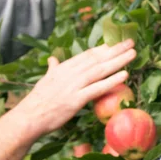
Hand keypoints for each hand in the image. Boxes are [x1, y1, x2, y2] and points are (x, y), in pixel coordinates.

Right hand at [15, 40, 135, 136]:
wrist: (28, 117)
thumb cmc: (37, 101)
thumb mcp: (45, 80)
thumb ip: (52, 69)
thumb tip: (53, 59)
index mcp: (63, 68)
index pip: (87, 55)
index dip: (103, 48)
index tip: (116, 42)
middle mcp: (70, 73)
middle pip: (97, 59)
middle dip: (115, 49)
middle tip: (131, 42)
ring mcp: (73, 86)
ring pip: (99, 70)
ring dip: (118, 61)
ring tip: (132, 54)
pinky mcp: (76, 100)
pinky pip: (97, 88)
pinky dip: (111, 80)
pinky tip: (124, 75)